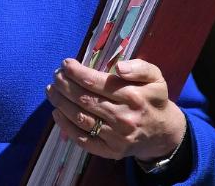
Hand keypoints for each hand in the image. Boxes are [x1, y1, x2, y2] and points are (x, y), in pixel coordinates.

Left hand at [45, 58, 186, 161]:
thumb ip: (140, 67)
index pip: (96, 82)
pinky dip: (67, 127)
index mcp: (133, 96)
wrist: (163, 132)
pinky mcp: (111, 151)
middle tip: (55, 75)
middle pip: (85, 99)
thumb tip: (119, 68)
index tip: (65, 64)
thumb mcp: (155, 77)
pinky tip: (57, 113)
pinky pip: (84, 140)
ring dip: (61, 103)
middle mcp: (124, 117)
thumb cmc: (153, 99)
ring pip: (81, 118)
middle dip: (65, 85)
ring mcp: (116, 136)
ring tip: (51, 91)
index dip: (76, 72)